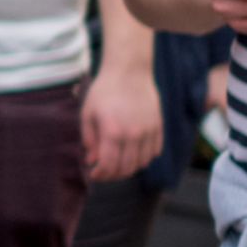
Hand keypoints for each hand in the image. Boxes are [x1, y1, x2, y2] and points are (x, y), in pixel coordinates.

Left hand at [80, 66, 163, 182]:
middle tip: (105, 173)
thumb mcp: (88, 113)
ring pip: (142, 163)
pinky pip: (154, 152)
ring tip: (118, 164)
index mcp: (112, 132)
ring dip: (129, 169)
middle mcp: (133, 135)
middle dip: (113, 175)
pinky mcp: (158, 127)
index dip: (101, 175)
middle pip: (126, 168)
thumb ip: (89, 139)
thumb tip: (92, 160)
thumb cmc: (104, 91)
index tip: (94, 174)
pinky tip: (133, 154)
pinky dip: (144, 158)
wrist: (129, 71)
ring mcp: (149, 131)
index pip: (109, 165)